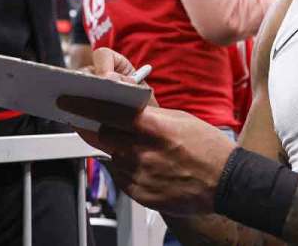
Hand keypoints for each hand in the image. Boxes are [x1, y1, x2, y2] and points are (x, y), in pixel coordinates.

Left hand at [63, 99, 235, 216]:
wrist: (228, 183)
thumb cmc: (208, 148)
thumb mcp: (180, 119)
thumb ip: (149, 115)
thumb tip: (123, 107)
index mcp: (156, 129)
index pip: (111, 113)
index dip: (86, 106)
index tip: (68, 102)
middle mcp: (146, 153)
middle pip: (103, 136)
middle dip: (89, 126)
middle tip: (81, 119)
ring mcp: (143, 177)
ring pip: (112, 156)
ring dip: (113, 147)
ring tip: (131, 144)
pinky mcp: (143, 195)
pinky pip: (122, 177)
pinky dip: (124, 167)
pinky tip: (140, 162)